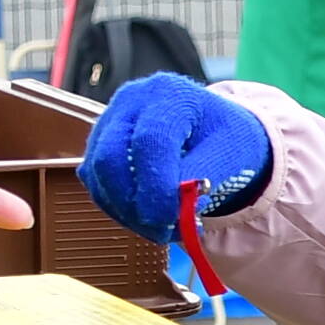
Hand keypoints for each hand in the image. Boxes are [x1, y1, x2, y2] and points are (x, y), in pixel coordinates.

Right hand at [78, 75, 274, 246]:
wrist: (213, 130)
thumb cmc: (225, 138)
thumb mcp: (228, 153)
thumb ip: (199, 178)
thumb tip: (173, 208)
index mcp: (169, 94)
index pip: (150, 141)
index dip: (157, 187)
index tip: (173, 219)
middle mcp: (131, 101)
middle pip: (110, 157)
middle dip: (134, 203)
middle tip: (163, 230)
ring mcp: (108, 121)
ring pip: (97, 174)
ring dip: (126, 211)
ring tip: (162, 228)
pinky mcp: (97, 145)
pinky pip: (96, 183)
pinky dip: (118, 208)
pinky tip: (146, 217)